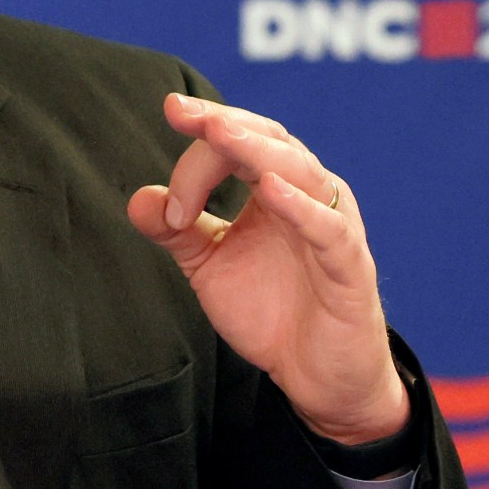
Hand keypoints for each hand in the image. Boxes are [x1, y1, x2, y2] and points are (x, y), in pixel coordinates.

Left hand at [125, 93, 409, 443]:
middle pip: (268, 143)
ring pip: (301, 173)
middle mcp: (308, 197)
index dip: (196, 149)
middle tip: (181, 111)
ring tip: (221, 133)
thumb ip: (177, 232)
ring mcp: (334, 228)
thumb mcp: (211, 266)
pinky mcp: (350, 267)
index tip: (165, 176)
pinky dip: (303, 208)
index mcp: (276, 189)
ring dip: (258, 151)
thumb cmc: (272, 311)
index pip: (237, 146)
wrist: (316, 377)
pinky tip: (272, 189)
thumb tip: (138, 199)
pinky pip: (329, 230)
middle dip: (224, 124)